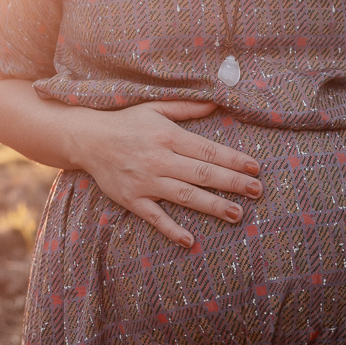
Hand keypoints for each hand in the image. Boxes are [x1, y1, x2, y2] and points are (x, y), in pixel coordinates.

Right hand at [78, 100, 260, 246]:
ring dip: (212, 206)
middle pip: (201, 173)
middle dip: (231, 183)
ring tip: (237, 214)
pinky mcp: (132, 199)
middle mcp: (159, 159)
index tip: (255, 167)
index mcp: (168, 136)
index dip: (232, 159)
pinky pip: (154, 217)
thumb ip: (186, 107)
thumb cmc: (126, 122)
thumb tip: (217, 104)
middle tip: (257, 191)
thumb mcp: (156, 108)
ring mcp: (145, 181)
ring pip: (184, 196)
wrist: (88, 139)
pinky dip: (171, 229)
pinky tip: (190, 240)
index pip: (207, 150)